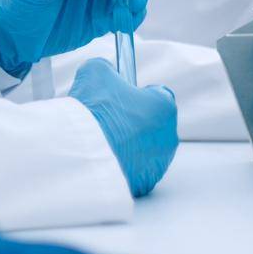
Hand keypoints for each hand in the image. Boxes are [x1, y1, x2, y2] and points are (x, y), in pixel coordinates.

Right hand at [68, 58, 178, 196]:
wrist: (84, 153)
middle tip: (105, 118)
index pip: (156, 94)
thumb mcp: (96, 71)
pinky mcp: (143, 184)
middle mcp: (168, 137)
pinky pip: (133, 169)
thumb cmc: (96, 111)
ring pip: (143, 148)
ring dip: (126, 143)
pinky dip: (120, 164)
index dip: (135, 93)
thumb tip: (104, 73)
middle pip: (150, 123)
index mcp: (165, 106)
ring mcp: (158, 164)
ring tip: (100, 139)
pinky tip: (101, 156)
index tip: (118, 95)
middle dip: (131, 120)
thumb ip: (106, 68)